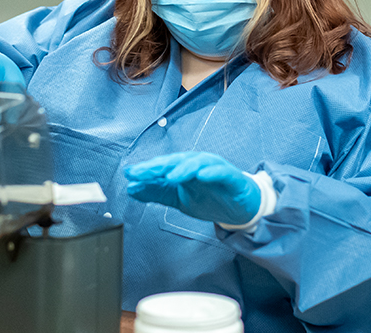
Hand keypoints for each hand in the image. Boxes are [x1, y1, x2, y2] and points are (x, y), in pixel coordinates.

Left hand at [124, 151, 260, 224]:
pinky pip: (221, 172)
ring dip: (183, 168)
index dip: (146, 169)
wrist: (241, 210)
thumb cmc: (211, 198)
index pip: (162, 166)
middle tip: (142, 173)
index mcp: (184, 167)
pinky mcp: (233, 177)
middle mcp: (198, 164)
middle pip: (176, 161)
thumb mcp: (178, 199)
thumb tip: (131, 188)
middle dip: (158, 166)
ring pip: (197, 163)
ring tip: (170, 176)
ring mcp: (215, 169)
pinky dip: (211, 172)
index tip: (129, 174)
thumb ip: (156, 192)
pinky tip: (201, 176)